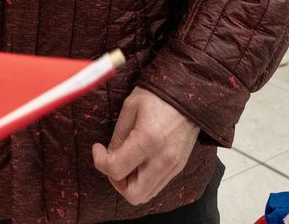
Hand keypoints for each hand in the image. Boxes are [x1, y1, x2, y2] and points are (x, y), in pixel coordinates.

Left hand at [92, 88, 199, 205]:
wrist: (189, 93)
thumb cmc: (158, 95)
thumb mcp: (130, 107)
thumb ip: (118, 136)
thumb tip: (110, 156)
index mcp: (147, 140)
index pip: (116, 170)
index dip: (100, 162)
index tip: (98, 148)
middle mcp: (162, 159)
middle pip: (133, 194)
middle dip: (117, 181)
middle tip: (113, 162)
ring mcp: (173, 166)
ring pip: (146, 195)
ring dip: (131, 184)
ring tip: (127, 161)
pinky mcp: (179, 166)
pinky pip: (157, 186)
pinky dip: (144, 181)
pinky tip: (141, 161)